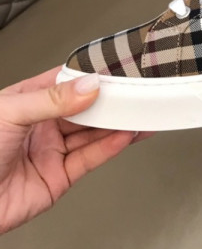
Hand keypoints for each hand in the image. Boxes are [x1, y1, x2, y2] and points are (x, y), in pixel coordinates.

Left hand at [0, 71, 131, 229]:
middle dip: (109, 101)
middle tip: (137, 92)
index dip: (89, 76)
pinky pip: (88, 159)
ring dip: (116, 124)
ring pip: (90, 134)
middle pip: (82, 109)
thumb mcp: (10, 113)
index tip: (115, 69)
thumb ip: (52, 100)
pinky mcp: (58, 178)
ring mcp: (50, 152)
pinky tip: (125, 135)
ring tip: (141, 112)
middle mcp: (40, 125)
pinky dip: (109, 147)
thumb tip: (86, 86)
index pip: (64, 82)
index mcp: (25, 101)